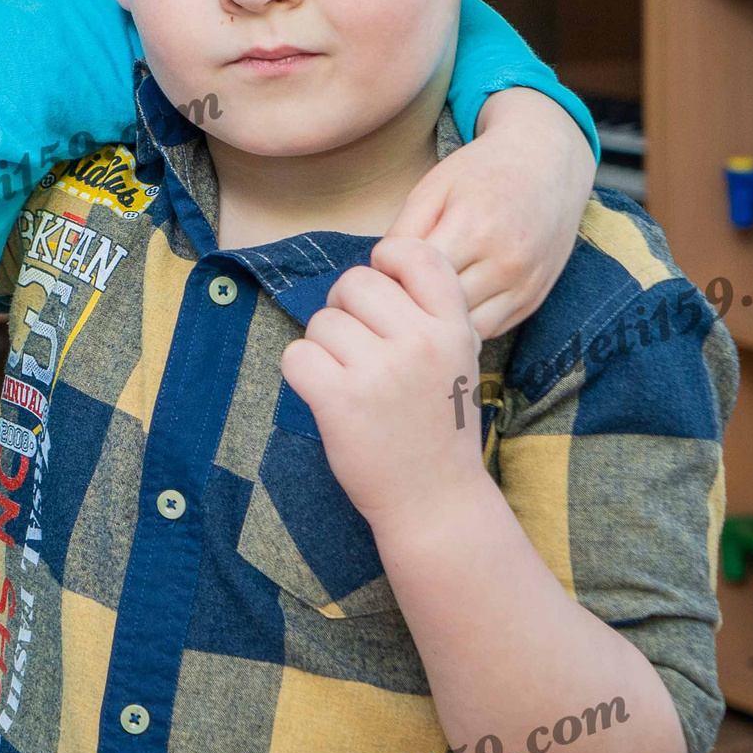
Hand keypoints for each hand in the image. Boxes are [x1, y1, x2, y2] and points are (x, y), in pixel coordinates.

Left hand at [279, 237, 487, 530]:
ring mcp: (381, 371)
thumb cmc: (436, 425)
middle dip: (345, 309)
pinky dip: (301, 373)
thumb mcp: (456, 359)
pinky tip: (327, 396)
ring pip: (322, 321)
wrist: (436, 501)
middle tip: (359, 350)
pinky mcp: (340, 399)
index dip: (386, 262)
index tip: (382, 295)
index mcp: (454, 327)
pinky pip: (296, 355)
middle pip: (355, 282)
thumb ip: (424, 313)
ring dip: (325, 348)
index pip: (414, 252)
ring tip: (353, 383)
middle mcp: (422, 342)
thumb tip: (369, 269)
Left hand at [391, 87, 591, 336]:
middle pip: (439, 309)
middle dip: (411, 304)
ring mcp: (524, 286)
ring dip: (437, 322)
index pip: (414, 276)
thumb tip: (378, 276)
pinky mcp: (533, 301)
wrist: (547, 163)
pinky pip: (488, 331)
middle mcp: (506, 263)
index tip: (382, 268)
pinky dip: (463, 326)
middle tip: (396, 289)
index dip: (390, 276)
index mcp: (475, 229)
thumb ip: (403, 233)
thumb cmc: (481, 172)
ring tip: (421, 299)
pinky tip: (448, 305)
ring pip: (464, 330)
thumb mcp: (432, 189)